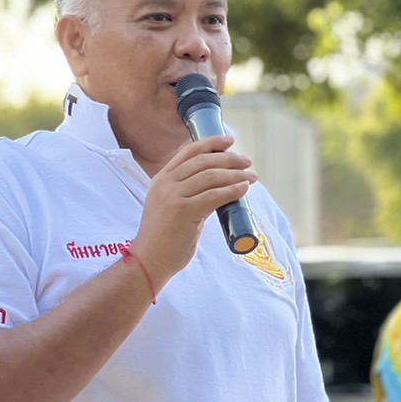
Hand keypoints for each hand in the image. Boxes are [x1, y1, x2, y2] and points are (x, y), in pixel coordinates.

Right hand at [131, 136, 256, 285]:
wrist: (149, 260)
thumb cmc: (163, 238)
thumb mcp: (169, 206)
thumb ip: (187, 193)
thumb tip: (217, 187)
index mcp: (161, 180)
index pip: (188, 152)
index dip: (211, 143)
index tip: (229, 141)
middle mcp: (166, 184)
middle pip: (203, 161)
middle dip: (229, 158)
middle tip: (246, 162)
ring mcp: (174, 197)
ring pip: (211, 176)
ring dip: (235, 174)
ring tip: (251, 177)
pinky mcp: (184, 212)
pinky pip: (214, 195)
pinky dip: (232, 190)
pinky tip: (243, 188)